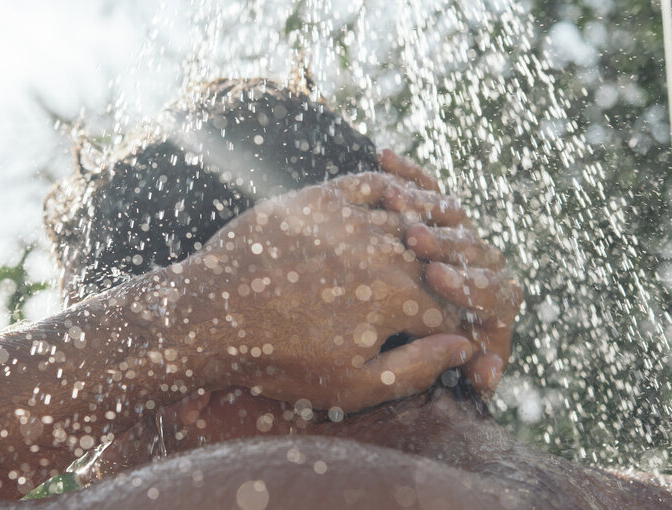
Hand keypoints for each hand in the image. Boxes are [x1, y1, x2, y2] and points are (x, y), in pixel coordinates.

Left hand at [180, 171, 474, 410]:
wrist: (207, 317)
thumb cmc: (278, 359)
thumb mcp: (352, 385)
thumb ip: (417, 367)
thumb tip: (464, 346)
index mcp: (398, 298)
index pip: (453, 307)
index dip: (461, 325)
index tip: (454, 337)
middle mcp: (383, 250)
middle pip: (437, 261)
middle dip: (449, 281)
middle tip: (445, 297)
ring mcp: (352, 219)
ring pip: (412, 220)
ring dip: (430, 236)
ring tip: (433, 254)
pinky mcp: (321, 199)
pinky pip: (374, 184)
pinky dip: (397, 189)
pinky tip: (404, 202)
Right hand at [377, 149, 522, 394]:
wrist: (310, 334)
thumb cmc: (361, 364)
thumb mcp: (381, 382)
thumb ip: (431, 375)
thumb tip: (482, 365)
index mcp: (480, 317)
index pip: (496, 296)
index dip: (470, 286)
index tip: (436, 279)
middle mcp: (469, 274)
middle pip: (475, 249)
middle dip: (447, 244)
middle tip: (418, 241)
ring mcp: (446, 241)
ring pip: (449, 215)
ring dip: (425, 207)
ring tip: (397, 202)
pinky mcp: (420, 216)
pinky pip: (421, 188)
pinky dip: (405, 174)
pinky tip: (381, 158)